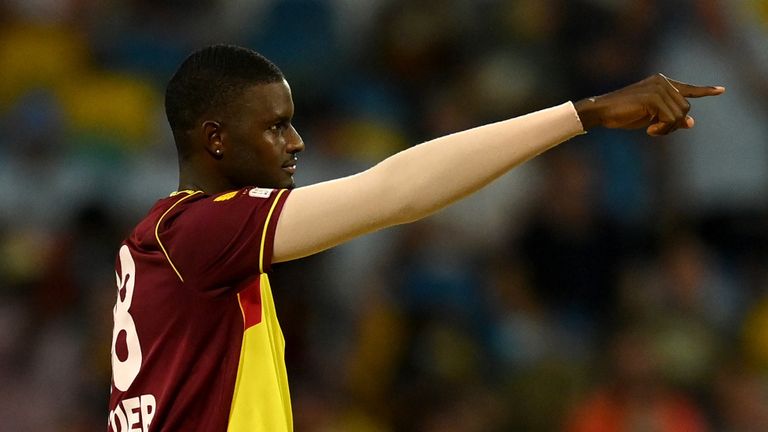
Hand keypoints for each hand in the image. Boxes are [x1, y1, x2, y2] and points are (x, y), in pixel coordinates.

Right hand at [574, 74, 724, 135]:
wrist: (602, 111)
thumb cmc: (623, 115)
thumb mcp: (650, 117)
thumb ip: (670, 117)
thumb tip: (691, 123)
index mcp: (661, 83)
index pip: (687, 89)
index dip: (704, 91)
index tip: (721, 91)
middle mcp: (662, 82)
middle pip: (685, 108)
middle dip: (673, 125)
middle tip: (655, 131)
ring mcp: (659, 88)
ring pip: (680, 115)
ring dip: (667, 128)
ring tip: (651, 130)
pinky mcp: (654, 97)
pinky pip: (670, 118)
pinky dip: (662, 129)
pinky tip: (649, 131)